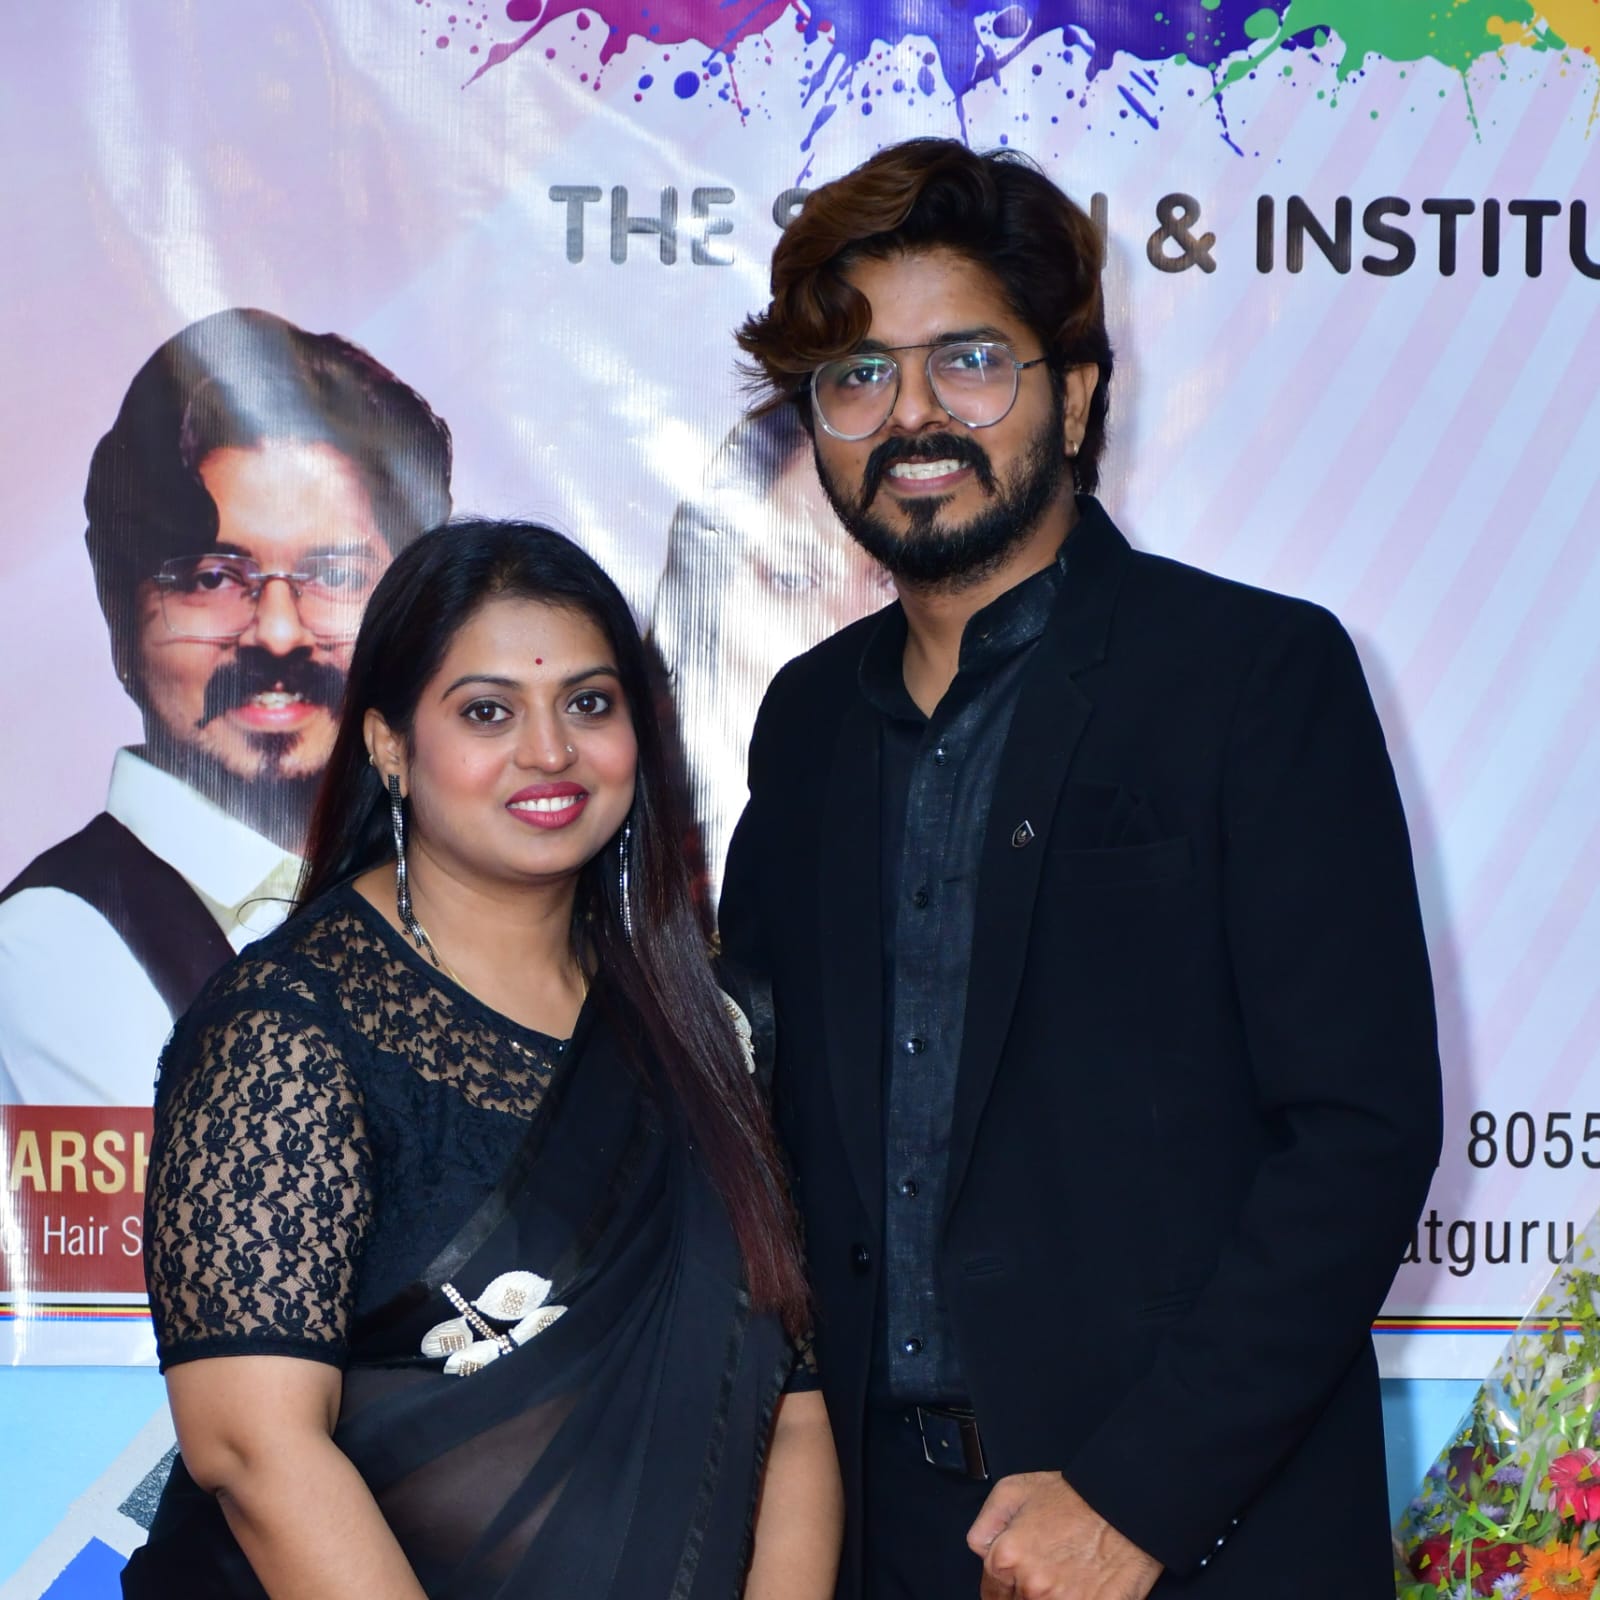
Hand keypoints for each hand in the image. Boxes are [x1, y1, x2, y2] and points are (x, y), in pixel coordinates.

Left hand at [966, 1471, 1161, 1599]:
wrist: (1123, 1505)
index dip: (1005, 1589)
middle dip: (1027, 1594)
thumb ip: (985, 1525)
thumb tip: (980, 1552)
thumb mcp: (1013, 1490)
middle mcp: (1031, 1586)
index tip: (1016, 1583)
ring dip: (1050, 1598)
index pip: (992, 1595)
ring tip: (1066, 1579)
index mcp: (1007, 1558)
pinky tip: (1082, 1588)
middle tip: (1046, 1574)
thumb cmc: (1072, 1497)